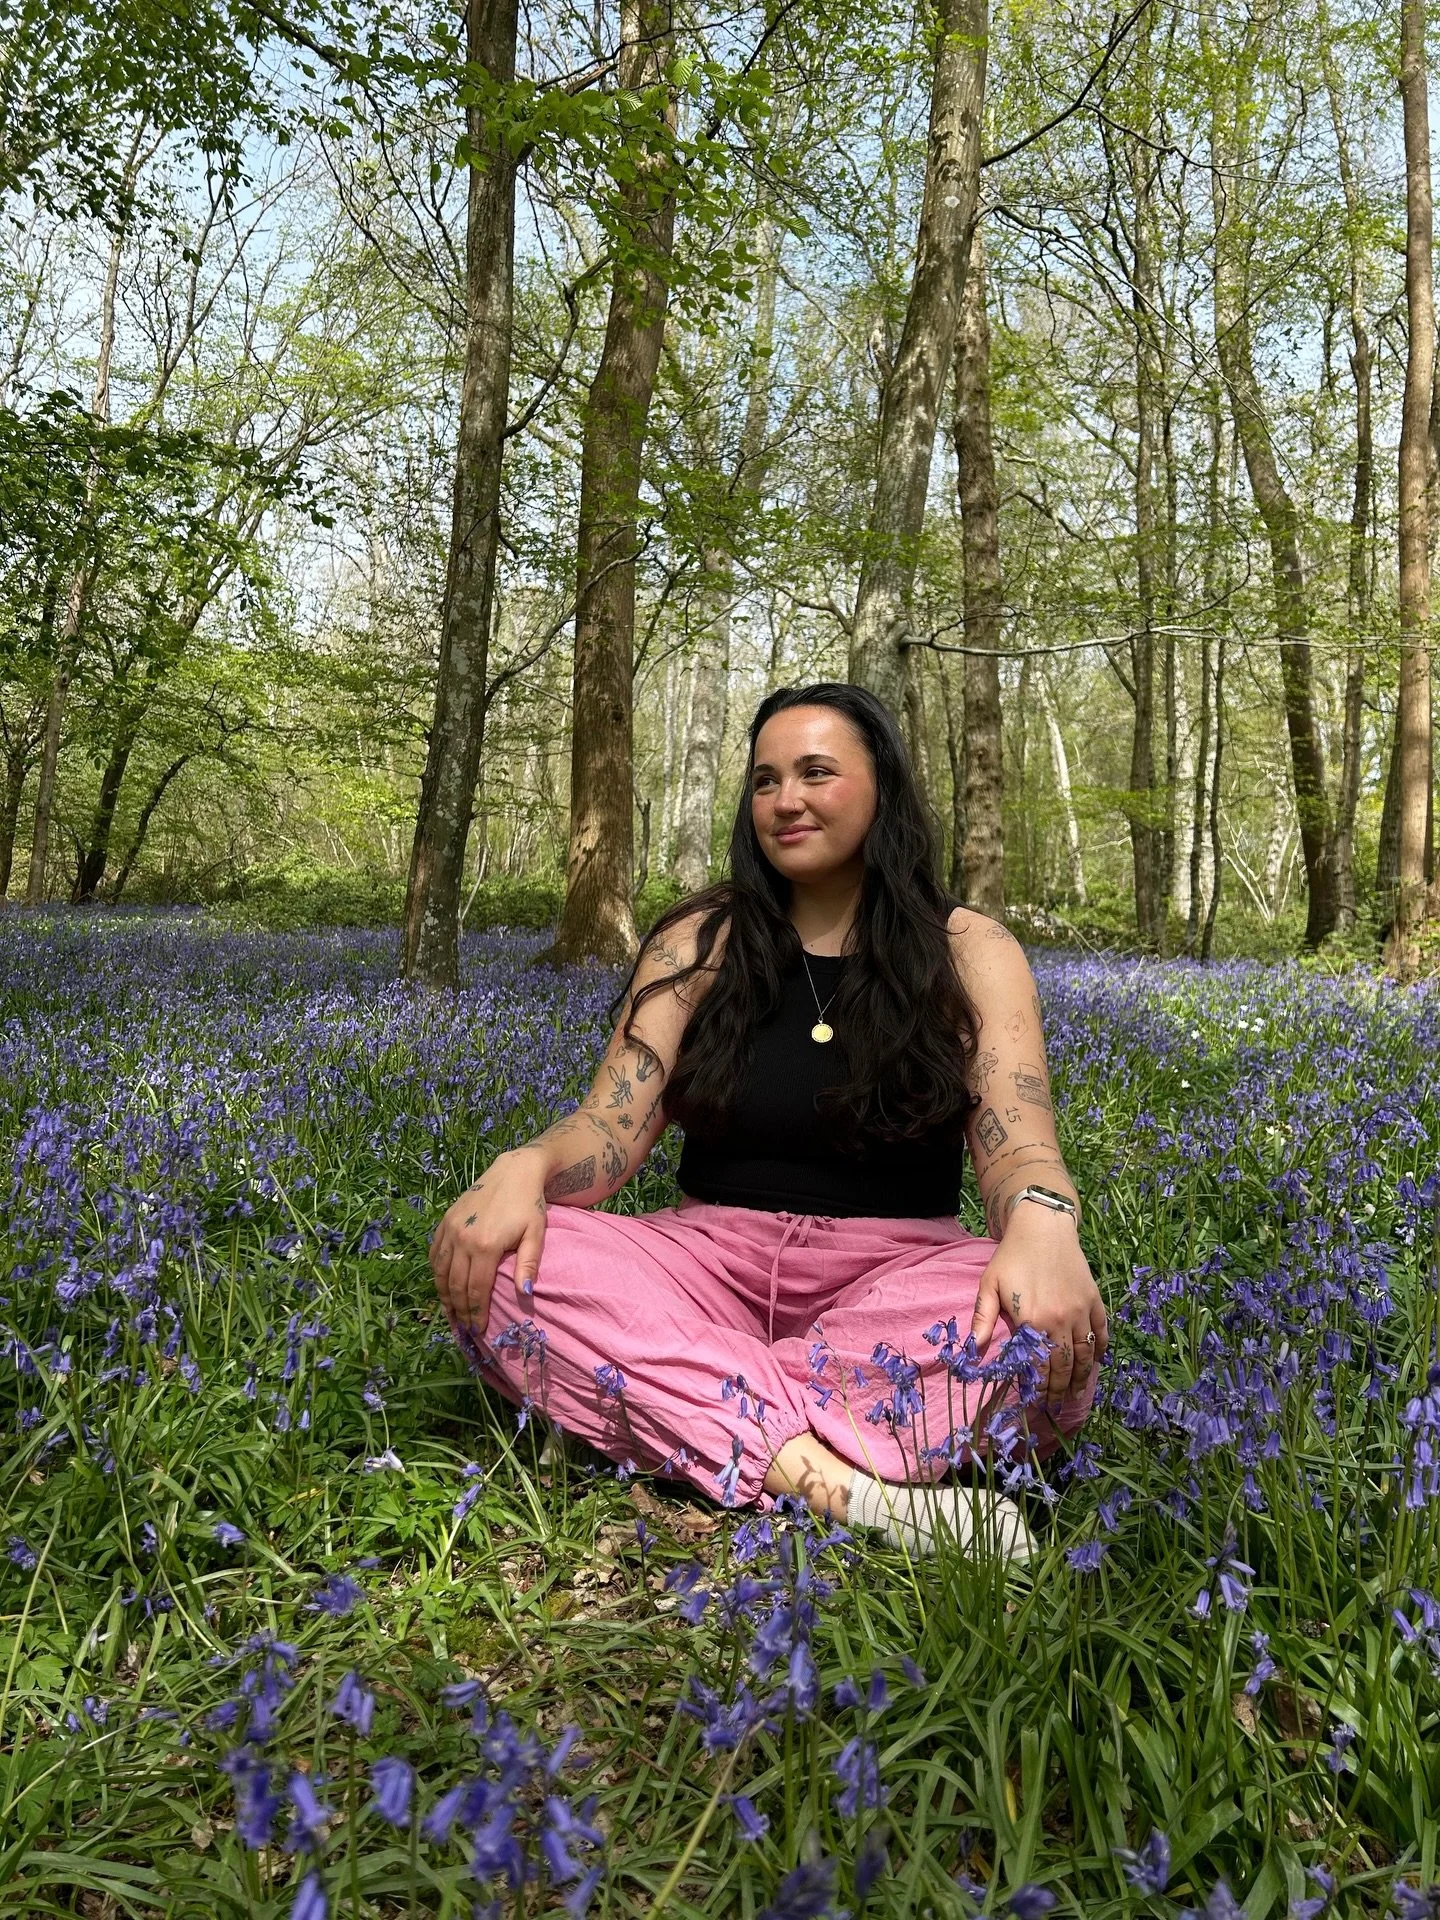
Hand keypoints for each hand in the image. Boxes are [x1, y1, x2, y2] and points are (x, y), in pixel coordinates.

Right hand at [429, 1149, 548, 1337]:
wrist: (513, 1171)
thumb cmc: (529, 1204)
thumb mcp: (535, 1234)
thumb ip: (528, 1264)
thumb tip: (524, 1293)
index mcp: (486, 1245)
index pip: (476, 1289)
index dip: (476, 1312)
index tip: (478, 1330)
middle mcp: (463, 1239)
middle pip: (456, 1285)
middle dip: (459, 1310)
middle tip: (464, 1328)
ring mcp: (451, 1229)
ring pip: (440, 1272)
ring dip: (444, 1296)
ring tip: (451, 1313)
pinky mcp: (445, 1221)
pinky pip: (435, 1253)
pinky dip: (437, 1273)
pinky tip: (442, 1285)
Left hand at [969, 1205, 1107, 1409]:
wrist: (1043, 1226)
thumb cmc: (1011, 1256)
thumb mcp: (989, 1285)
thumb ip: (982, 1320)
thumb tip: (972, 1352)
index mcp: (1032, 1321)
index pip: (1038, 1366)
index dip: (1038, 1388)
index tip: (1035, 1403)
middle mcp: (1060, 1320)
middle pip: (1063, 1366)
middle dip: (1059, 1390)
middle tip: (1056, 1405)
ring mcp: (1081, 1310)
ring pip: (1085, 1354)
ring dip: (1082, 1377)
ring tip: (1078, 1393)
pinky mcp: (1094, 1299)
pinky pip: (1101, 1331)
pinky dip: (1100, 1349)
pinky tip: (1097, 1362)